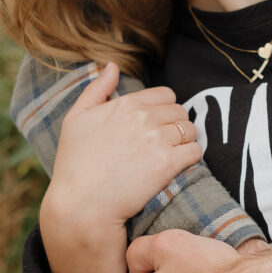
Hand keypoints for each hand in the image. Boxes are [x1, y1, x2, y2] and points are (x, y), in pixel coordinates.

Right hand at [47, 62, 200, 226]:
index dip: (164, 110)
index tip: (156, 126)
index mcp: (126, 103)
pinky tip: (177, 167)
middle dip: (176, 125)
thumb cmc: (74, 165)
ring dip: (185, 141)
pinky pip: (195, 151)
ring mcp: (157, 139)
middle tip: (164, 144)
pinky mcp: (168, 163)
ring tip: (170, 155)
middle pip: (181, 112)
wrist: (80, 207)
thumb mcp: (76, 119)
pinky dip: (191, 158)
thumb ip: (97, 89)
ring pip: (191, 130)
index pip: (166, 95)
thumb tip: (112, 65)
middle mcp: (144, 117)